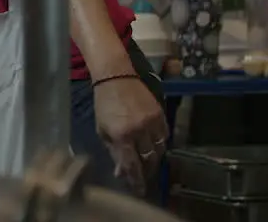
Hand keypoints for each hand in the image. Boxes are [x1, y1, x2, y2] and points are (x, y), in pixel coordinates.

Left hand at [93, 76, 167, 192]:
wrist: (116, 76)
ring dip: (154, 159)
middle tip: (144, 177)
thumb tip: (121, 172)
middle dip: (147, 171)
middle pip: (149, 160)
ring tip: (149, 163)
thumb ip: (113, 151)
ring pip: (159, 150)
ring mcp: (152, 122)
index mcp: (121, 135)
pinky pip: (165, 136)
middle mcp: (139, 130)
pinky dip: (161, 144)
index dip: (136, 180)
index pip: (132, 165)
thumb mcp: (102, 128)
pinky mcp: (161, 114)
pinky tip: (154, 146)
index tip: (138, 190)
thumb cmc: (104, 103)